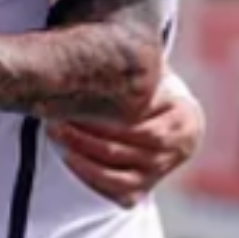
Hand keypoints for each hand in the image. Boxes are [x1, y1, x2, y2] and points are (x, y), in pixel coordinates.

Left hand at [47, 71, 205, 207]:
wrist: (160, 107)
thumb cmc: (143, 81)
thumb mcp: (144, 68)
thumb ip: (132, 63)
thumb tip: (99, 45)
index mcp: (184, 119)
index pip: (142, 129)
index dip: (103, 122)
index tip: (71, 106)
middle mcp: (179, 149)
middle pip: (126, 151)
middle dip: (86, 136)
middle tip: (54, 120)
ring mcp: (162, 172)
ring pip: (118, 174)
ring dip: (82, 155)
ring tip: (56, 133)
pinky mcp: (144, 188)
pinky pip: (117, 191)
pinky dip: (90, 176)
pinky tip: (68, 157)